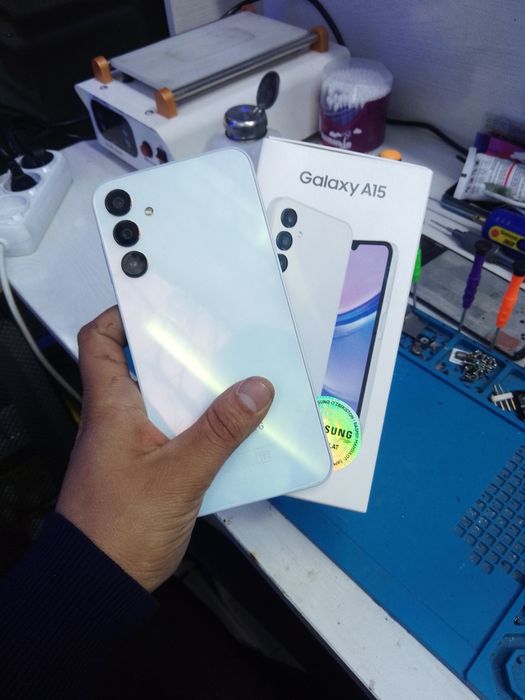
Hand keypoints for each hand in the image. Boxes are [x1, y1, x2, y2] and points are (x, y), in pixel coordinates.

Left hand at [56, 307, 273, 591]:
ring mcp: (138, 444)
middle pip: (149, 367)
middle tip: (221, 342)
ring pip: (173, 403)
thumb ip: (220, 431)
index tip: (159, 303)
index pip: (100, 341)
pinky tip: (238, 433)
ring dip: (203, 396)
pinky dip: (209, 430)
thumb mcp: (178, 474)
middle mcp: (122, 418)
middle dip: (184, 354)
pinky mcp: (155, 467)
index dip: (123, 315)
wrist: (102, 584)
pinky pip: (185, 434)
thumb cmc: (116, 530)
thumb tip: (255, 390)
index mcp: (111, 407)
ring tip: (240, 383)